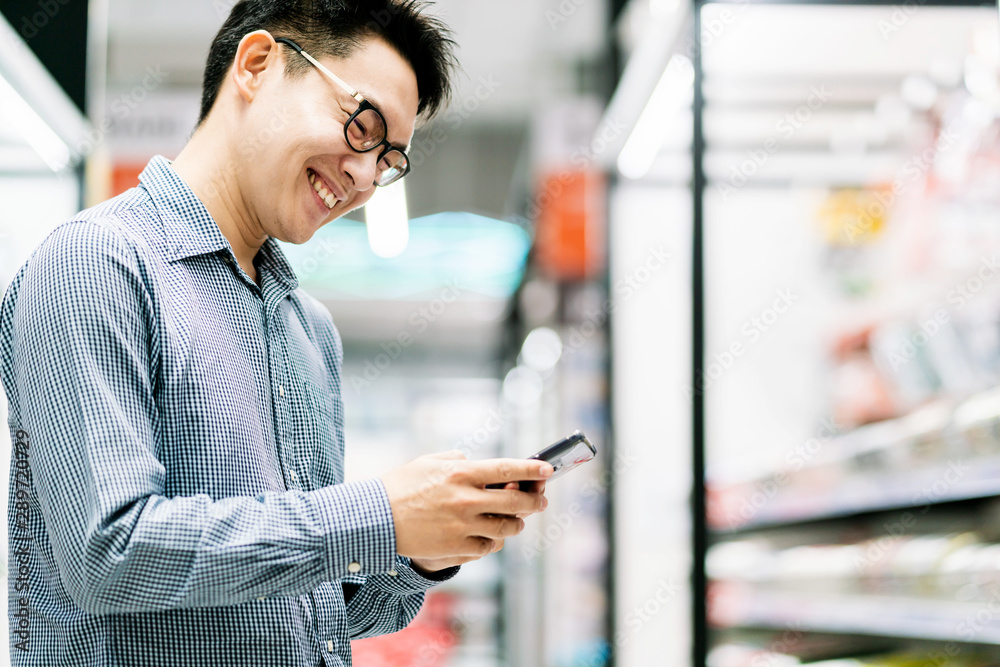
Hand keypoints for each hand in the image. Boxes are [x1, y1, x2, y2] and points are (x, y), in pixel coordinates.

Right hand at [380, 451, 551, 568]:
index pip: (506, 469)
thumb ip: (454, 459)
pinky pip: (487, 547)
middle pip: (514, 500)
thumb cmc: (400, 486)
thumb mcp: (427, 462)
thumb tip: (473, 461)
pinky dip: (493, 542)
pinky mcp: (456, 547)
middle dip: (533, 501)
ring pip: (506, 527)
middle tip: (540, 500)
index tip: (547, 469)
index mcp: (460, 473)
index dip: (531, 469)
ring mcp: (462, 525)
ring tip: (518, 520)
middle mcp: (466, 499)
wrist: (376, 519)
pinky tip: (492, 537)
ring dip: (517, 523)